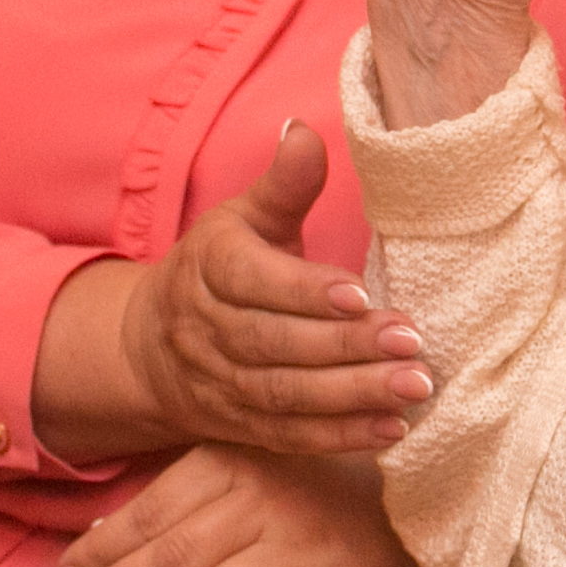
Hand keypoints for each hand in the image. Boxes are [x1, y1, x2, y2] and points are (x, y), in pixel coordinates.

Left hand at [50, 443, 429, 566]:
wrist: (410, 505)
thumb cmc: (312, 485)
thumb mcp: (245, 466)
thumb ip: (180, 495)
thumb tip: (101, 537)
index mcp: (230, 459)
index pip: (146, 513)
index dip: (97, 552)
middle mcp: (257, 499)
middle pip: (162, 558)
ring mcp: (290, 546)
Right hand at [62, 121, 430, 461]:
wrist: (150, 348)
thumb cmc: (217, 269)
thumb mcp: (243, 219)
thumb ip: (283, 183)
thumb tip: (305, 129)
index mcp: (209, 268)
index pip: (254, 282)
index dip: (306, 292)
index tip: (362, 294)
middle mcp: (208, 329)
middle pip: (276, 344)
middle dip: (346, 347)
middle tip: (413, 344)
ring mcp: (221, 384)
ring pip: (285, 395)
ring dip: (352, 396)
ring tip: (414, 387)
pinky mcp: (240, 426)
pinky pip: (290, 436)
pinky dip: (341, 437)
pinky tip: (391, 428)